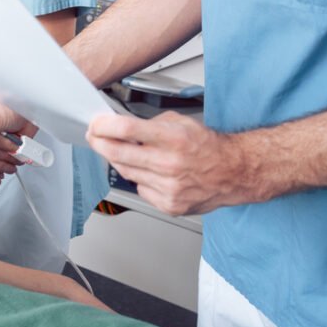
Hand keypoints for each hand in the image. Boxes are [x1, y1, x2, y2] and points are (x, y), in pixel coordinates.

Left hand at [86, 110, 245, 215]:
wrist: (232, 173)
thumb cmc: (207, 146)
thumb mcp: (180, 122)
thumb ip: (150, 123)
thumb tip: (122, 126)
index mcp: (173, 139)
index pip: (127, 130)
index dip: (104, 126)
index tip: (95, 124)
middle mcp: (169, 164)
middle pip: (119, 154)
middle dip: (99, 143)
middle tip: (93, 136)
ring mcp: (169, 187)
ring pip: (126, 172)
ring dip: (117, 160)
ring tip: (121, 150)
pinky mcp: (169, 204)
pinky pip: (140, 189)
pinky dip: (139, 178)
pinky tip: (150, 171)